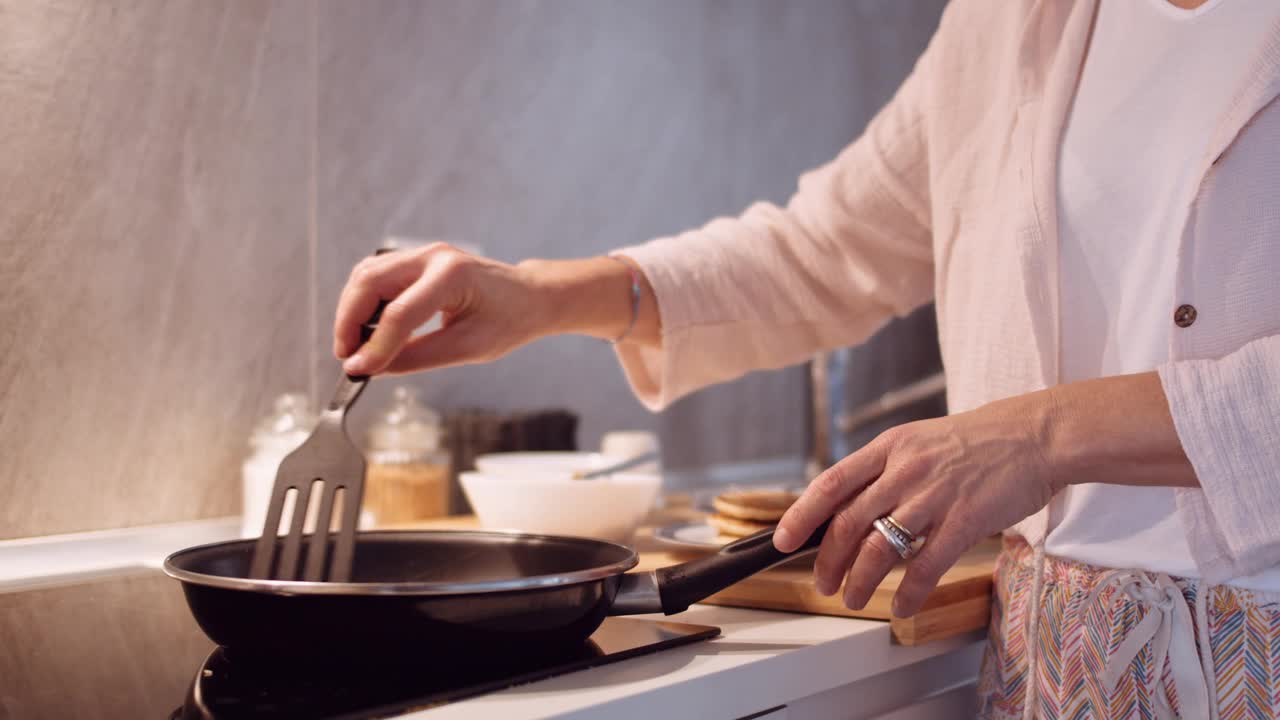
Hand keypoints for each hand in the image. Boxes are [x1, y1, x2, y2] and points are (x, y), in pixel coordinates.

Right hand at [334, 244, 550, 375]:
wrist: (529, 296)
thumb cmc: (508, 321)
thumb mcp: (469, 348)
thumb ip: (419, 357)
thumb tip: (374, 368)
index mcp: (452, 276)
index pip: (399, 313)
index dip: (374, 345)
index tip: (356, 370)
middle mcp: (432, 256)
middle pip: (370, 281)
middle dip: (349, 321)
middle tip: (346, 357)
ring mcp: (423, 254)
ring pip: (367, 274)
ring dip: (352, 310)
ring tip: (354, 346)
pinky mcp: (417, 260)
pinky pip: (377, 276)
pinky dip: (364, 302)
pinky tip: (368, 329)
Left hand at [774, 389, 1063, 616]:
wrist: (1034, 435)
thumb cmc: (977, 443)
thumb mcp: (919, 442)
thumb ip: (885, 470)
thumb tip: (850, 506)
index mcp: (889, 447)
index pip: (831, 483)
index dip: (802, 515)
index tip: (783, 540)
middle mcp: (905, 469)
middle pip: (849, 522)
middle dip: (828, 560)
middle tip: (823, 583)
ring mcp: (934, 494)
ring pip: (881, 547)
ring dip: (861, 581)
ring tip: (854, 598)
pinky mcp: (965, 519)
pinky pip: (926, 565)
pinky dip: (909, 592)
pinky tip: (902, 606)